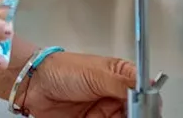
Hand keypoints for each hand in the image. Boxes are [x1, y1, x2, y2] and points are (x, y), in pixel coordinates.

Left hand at [16, 51, 137, 117]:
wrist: (33, 85)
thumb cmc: (61, 70)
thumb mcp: (95, 73)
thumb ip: (122, 83)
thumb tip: (148, 85)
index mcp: (120, 77)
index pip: (144, 92)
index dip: (148, 103)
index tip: (147, 110)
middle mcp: (114, 97)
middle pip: (135, 111)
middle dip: (135, 115)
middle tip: (121, 114)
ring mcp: (103, 112)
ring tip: (101, 114)